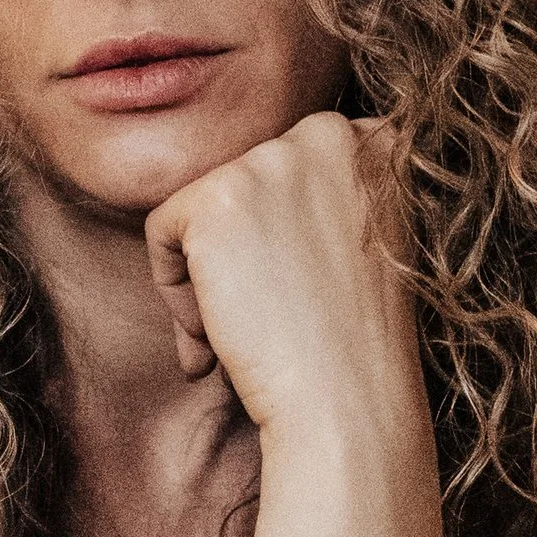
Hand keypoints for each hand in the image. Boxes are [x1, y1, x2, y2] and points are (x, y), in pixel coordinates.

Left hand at [142, 110, 423, 446]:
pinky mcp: (218, 198)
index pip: (289, 175)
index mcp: (374, 143)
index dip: (278, 243)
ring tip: (242, 334)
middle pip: (242, 189)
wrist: (349, 403)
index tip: (297, 297)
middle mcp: (329, 133)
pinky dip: (174, 292)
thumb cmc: (354, 347)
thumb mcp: (364, 248)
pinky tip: (216, 335)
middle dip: (239, 260)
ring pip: (200, 214)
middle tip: (264, 323)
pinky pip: (161, 233)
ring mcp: (273, 161)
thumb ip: (322, 201)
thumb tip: (253, 207)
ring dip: (207, 280)